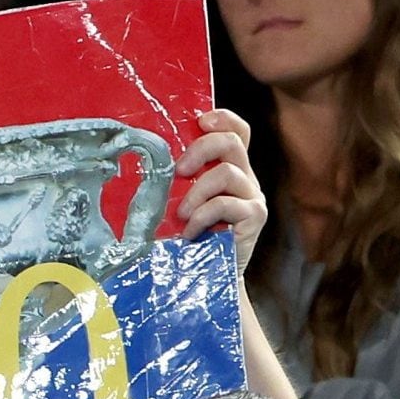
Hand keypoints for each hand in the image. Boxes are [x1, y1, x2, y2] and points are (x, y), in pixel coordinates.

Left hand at [176, 109, 265, 275]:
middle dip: (201, 149)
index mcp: (231, 169)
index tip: (201, 122)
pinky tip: (190, 232)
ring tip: (181, 214)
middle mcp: (246, 178)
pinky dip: (202, 216)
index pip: (238, 131)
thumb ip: (180, 181)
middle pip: (232, 142)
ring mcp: (253, 196)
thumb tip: (144, 156)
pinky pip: (226, 203)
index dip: (223, 119)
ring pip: (227, 172)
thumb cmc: (190, 239)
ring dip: (197, 191)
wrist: (208, 279)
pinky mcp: (255, 216)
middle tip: (178, 171)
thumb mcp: (182, 202)